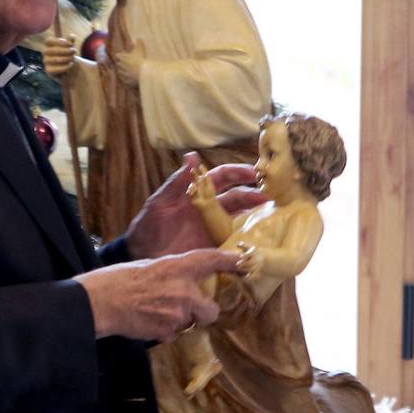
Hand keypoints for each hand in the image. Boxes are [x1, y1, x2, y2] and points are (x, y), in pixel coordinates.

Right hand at [43, 36, 77, 84]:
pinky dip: (65, 67)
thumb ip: (71, 41)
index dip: (59, 41)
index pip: (48, 40)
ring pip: (56, 59)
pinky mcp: (48, 70)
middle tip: (74, 51)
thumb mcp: (70, 47)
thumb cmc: (67, 54)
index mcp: (48, 44)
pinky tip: (71, 64)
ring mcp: (46, 61)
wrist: (67, 67)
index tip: (70, 44)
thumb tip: (72, 35)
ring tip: (73, 58)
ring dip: (67, 58)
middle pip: (53, 50)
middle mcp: (45, 52)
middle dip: (66, 51)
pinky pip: (56, 68)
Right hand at [78, 249, 236, 340]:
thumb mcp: (148, 266)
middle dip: (203, 312)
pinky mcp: (167, 333)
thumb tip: (182, 281)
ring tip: (156, 313)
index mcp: (176, 267)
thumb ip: (170, 273)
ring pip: (191, 323)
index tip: (245, 264)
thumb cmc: (118, 279)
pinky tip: (147, 322)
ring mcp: (177, 314)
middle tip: (187, 308)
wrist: (99, 302)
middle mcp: (183, 291)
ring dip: (181, 321)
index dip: (231, 262)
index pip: (211, 261)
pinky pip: (174, 334)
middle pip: (212, 309)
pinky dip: (165, 331)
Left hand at [111, 38, 145, 86]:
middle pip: (118, 64)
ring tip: (130, 71)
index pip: (117, 56)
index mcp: (121, 58)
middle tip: (128, 63)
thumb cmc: (140, 59)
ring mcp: (122, 74)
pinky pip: (125, 80)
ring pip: (121, 73)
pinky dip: (127, 79)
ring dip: (124, 71)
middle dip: (121, 64)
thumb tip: (139, 38)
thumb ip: (139, 43)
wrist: (143, 72)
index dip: (119, 56)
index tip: (122, 56)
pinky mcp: (126, 81)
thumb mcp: (140, 49)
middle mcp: (120, 66)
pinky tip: (132, 78)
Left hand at [125, 152, 265, 258]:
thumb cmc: (147, 227)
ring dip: (257, 218)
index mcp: (198, 196)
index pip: (222, 178)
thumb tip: (192, 156)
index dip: (238, 173)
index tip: (254, 173)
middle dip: (254, 196)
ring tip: (273, 219)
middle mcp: (210, 211)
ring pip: (242, 221)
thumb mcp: (159, 203)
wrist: (140, 256)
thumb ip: (176, 182)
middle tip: (270, 198)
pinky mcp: (215, 250)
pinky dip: (248, 242)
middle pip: (238, 199)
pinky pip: (235, 244)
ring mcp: (214, 231)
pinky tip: (261, 243)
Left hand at [235, 242, 264, 277]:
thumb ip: (242, 245)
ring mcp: (257, 265)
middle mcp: (256, 259)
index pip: (250, 254)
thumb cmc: (251, 251)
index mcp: (254, 253)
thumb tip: (238, 244)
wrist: (262, 257)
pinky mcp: (256, 270)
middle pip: (251, 262)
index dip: (245, 255)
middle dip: (244, 263)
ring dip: (246, 269)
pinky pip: (254, 275)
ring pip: (252, 269)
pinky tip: (244, 277)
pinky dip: (250, 277)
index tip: (240, 256)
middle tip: (236, 264)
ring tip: (239, 268)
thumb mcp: (247, 247)